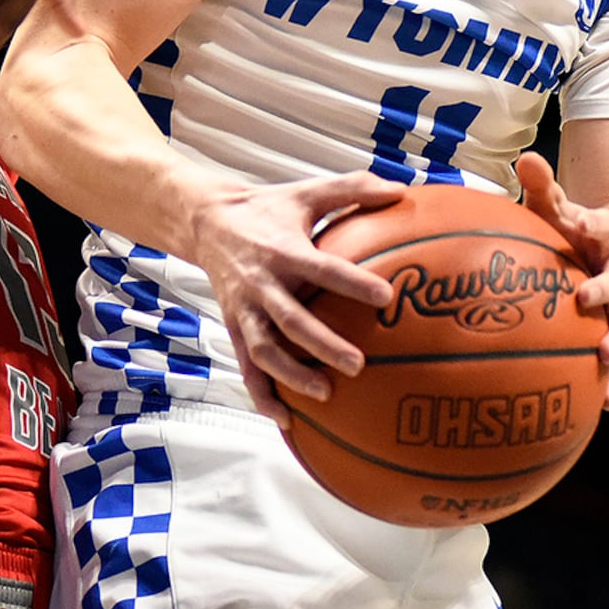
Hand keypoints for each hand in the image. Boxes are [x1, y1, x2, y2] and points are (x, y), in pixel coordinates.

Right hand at [188, 172, 405, 426]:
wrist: (206, 221)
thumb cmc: (267, 208)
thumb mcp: (307, 192)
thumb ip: (353, 189)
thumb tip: (401, 189)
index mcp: (284, 249)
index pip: (321, 268)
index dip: (351, 283)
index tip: (386, 296)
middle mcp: (262, 283)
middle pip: (290, 320)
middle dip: (322, 344)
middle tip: (358, 364)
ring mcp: (245, 309)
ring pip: (264, 350)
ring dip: (291, 375)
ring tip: (324, 393)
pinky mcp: (234, 327)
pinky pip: (247, 367)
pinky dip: (263, 395)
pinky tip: (287, 419)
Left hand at [516, 150, 608, 409]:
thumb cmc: (578, 233)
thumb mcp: (562, 209)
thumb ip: (545, 187)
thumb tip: (525, 157)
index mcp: (608, 241)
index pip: (606, 227)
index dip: (596, 223)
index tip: (583, 220)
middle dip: (607, 290)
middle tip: (587, 297)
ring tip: (606, 359)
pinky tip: (606, 403)